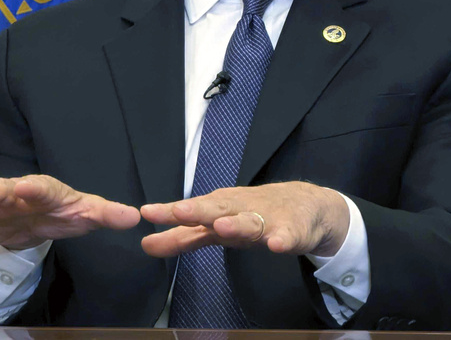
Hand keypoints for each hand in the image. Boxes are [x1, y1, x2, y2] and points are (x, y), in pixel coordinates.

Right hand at [0, 174, 140, 249]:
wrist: (42, 216)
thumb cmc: (66, 211)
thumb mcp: (87, 213)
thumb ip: (107, 214)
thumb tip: (135, 218)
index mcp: (43, 190)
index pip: (41, 188)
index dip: (35, 188)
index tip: (27, 187)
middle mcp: (14, 193)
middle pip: (2, 191)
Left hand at [139, 181, 348, 257]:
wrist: (305, 205)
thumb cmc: (252, 214)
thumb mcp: (216, 226)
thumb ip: (182, 237)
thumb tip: (145, 244)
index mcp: (219, 208)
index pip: (191, 211)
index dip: (170, 213)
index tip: (148, 213)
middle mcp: (239, 209)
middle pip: (216, 209)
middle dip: (198, 210)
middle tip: (180, 211)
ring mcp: (266, 219)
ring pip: (249, 222)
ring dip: (236, 224)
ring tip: (222, 226)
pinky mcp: (292, 231)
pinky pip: (287, 237)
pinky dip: (282, 240)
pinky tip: (276, 245)